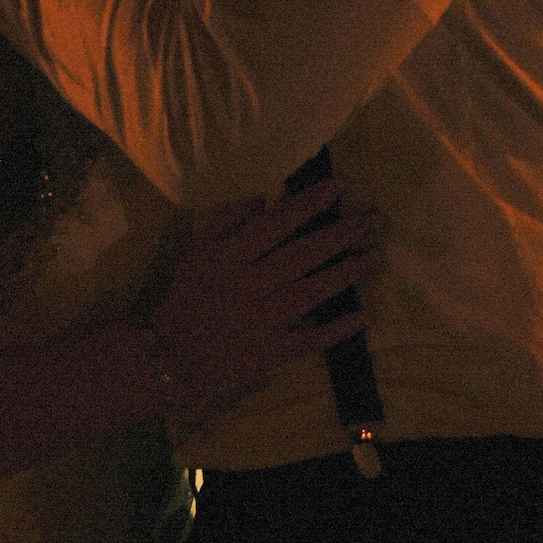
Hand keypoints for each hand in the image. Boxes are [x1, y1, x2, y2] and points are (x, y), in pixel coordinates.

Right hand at [148, 179, 375, 418]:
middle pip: (300, 256)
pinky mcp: (269, 354)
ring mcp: (260, 322)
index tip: (337, 187)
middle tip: (372, 219)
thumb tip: (262, 196)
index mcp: (228, 258)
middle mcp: (246, 286)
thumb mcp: (198, 252)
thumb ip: (227, 221)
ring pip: (309, 293)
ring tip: (372, 256)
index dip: (307, 205)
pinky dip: (336, 330)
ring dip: (344, 275)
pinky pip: (308, 340)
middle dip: (339, 235)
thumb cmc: (187, 296)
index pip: (274, 225)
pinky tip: (363, 316)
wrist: (170, 355)